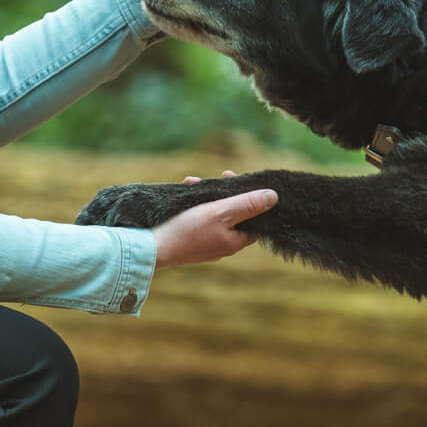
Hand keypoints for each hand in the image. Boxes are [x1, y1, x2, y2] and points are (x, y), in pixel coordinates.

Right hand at [77, 179, 277, 268]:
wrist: (153, 249)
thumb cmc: (188, 230)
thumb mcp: (221, 212)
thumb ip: (248, 204)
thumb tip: (274, 197)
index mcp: (235, 241)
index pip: (255, 220)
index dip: (252, 199)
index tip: (239, 181)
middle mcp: (223, 246)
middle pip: (234, 215)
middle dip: (225, 193)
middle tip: (218, 177)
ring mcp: (205, 245)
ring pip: (214, 215)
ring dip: (208, 196)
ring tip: (193, 181)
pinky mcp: (189, 242)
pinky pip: (199, 220)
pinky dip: (195, 206)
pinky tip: (185, 193)